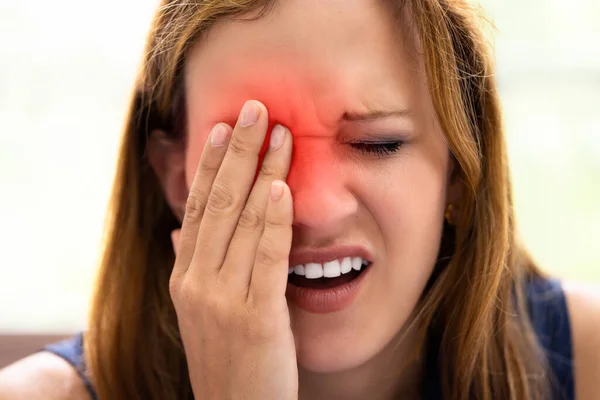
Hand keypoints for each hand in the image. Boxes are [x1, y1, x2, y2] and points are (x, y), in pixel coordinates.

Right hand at [169, 100, 297, 399]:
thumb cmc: (229, 360)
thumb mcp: (201, 313)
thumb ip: (192, 268)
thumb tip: (179, 232)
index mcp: (184, 278)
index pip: (197, 207)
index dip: (212, 163)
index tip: (226, 126)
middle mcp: (196, 282)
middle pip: (217, 203)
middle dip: (238, 152)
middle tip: (256, 109)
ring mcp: (222, 300)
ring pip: (241, 222)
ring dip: (261, 173)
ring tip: (278, 134)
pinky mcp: (255, 317)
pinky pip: (266, 258)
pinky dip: (273, 220)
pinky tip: (280, 187)